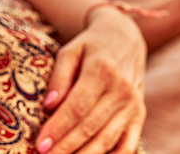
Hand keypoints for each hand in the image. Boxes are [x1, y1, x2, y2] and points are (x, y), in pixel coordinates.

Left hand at [36, 7, 146, 152]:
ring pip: (108, 138)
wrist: (124, 37)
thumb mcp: (70, 51)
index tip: (40, 143)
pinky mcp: (139, 113)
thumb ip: (59, 77)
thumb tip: (48, 106)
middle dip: (66, 146)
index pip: (77, 107)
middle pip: (90, 126)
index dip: (58, 128)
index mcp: (102, 70)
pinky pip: (128, 143)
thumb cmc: (90, 45)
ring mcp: (133, 104)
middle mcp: (122, 89)